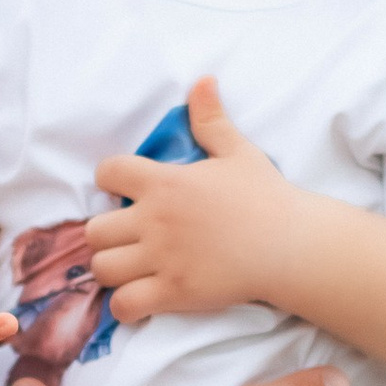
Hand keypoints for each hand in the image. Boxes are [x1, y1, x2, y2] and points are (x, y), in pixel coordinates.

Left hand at [87, 76, 309, 323]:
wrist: (291, 244)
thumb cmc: (265, 197)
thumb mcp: (237, 151)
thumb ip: (210, 120)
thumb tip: (202, 79)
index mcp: (165, 182)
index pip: (107, 173)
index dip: (110, 181)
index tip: (125, 190)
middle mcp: (156, 220)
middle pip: (94, 230)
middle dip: (107, 234)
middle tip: (128, 238)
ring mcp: (162, 259)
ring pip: (102, 268)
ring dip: (112, 269)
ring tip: (131, 268)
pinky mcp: (173, 292)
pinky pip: (124, 305)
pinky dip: (125, 305)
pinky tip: (140, 297)